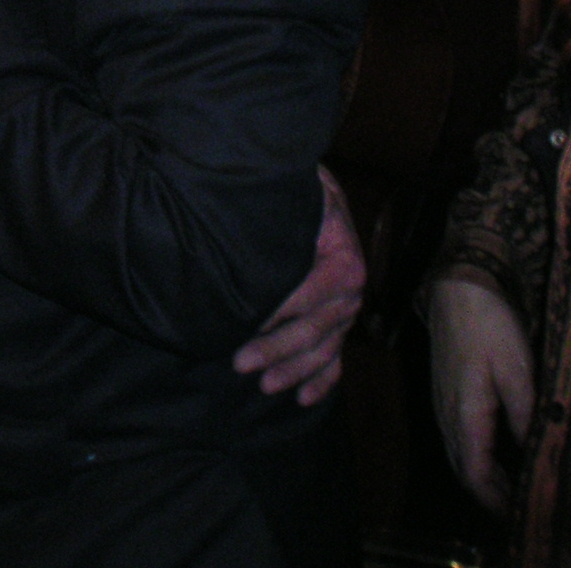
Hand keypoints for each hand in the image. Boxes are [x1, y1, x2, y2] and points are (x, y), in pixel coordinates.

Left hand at [231, 165, 364, 403]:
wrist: (319, 193)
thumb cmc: (301, 194)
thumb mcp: (301, 195)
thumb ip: (286, 214)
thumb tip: (251, 229)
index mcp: (344, 261)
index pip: (306, 294)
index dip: (275, 311)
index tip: (242, 322)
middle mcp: (351, 292)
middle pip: (313, 329)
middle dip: (276, 348)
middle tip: (240, 362)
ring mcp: (345, 312)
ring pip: (322, 350)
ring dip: (293, 369)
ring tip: (264, 383)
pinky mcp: (338, 324)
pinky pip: (335, 359)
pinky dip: (321, 380)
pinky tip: (303, 398)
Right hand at [429, 271, 534, 512]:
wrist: (457, 287)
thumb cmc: (489, 326)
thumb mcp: (518, 371)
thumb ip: (527, 415)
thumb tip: (539, 453)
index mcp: (465, 414)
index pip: (476, 474)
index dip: (497, 501)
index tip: (524, 516)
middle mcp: (447, 414)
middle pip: (465, 470)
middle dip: (492, 496)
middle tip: (525, 508)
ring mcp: (442, 402)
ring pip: (460, 454)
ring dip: (486, 477)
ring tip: (517, 490)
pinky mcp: (446, 391)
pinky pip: (459, 437)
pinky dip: (479, 456)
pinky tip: (501, 454)